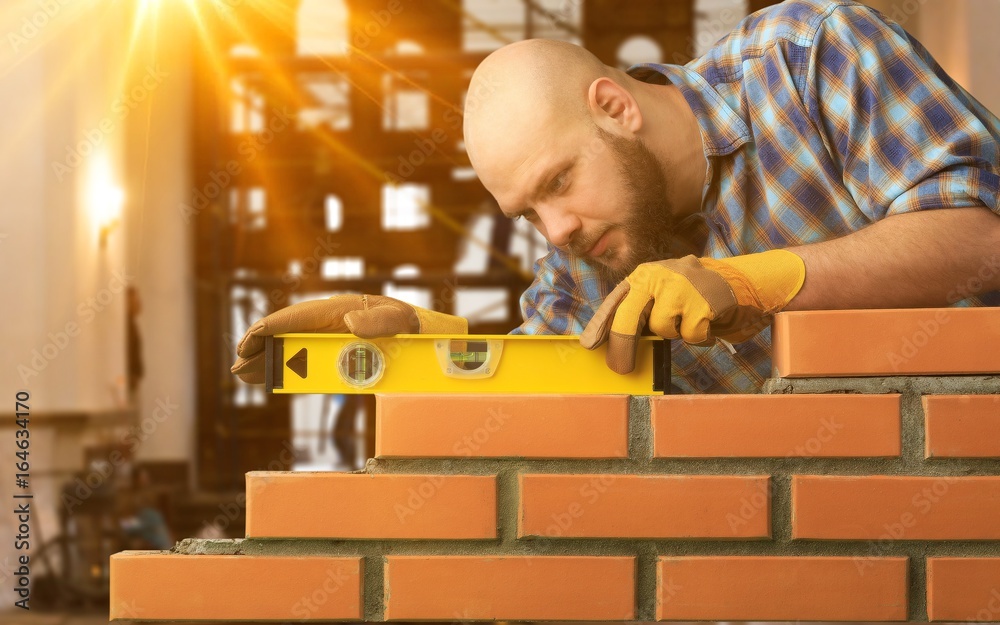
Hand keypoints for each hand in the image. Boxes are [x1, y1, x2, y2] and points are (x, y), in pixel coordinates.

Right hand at [230, 294, 467, 383]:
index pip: (295, 318)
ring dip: (267, 360)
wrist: (419, 332)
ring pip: (290, 347)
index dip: (268, 329)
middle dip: (259, 348)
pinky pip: (304, 359)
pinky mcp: (333, 349)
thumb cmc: (408, 323)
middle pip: (285, 333)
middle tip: (238, 367)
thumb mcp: (398, 320)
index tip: (248, 342)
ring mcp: (328, 336)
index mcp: (337, 310)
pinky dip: (285, 367)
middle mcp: (326, 321)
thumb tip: (351, 321)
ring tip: (244, 375)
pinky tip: (269, 377)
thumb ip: (378, 320)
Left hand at [580, 250, 804, 373]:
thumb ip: (642, 309)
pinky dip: (699, 337)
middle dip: (622, 346)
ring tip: (691, 319)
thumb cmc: (696, 293)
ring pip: (662, 329)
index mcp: (645, 274)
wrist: (742, 281)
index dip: (601, 325)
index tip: (589, 345)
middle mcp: (658, 276)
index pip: (616, 301)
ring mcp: (680, 287)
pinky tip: (707, 322)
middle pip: (629, 316)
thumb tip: (613, 341)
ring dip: (676, 333)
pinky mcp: (701, 303)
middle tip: (621, 368)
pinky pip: (689, 335)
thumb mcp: (665, 292)